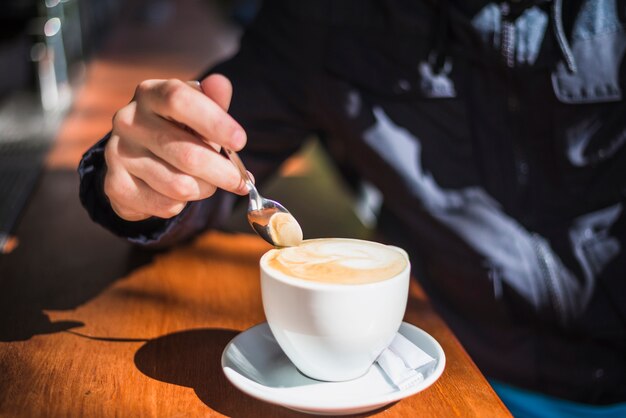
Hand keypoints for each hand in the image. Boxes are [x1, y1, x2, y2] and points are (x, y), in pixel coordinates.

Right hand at [103, 74, 247, 220]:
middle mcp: (128, 121)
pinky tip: (180, 193)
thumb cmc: (178, 128)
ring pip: (180, 186)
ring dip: (205, 189)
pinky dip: (183, 204)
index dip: (214, 122)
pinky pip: (165, 205)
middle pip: (187, 154)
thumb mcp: (198, 110)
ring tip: (207, 182)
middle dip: (223, 173)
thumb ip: (213, 101)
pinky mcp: (115, 186)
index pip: (179, 100)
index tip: (240, 142)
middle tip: (241, 181)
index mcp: (151, 94)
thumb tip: (221, 85)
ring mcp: (118, 154)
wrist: (139, 156)